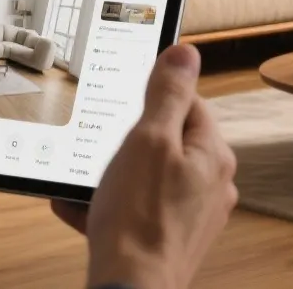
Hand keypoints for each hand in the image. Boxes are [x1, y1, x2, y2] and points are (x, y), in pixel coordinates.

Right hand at [52, 43, 236, 288]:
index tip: (125, 103)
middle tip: (100, 148)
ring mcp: (191, 215)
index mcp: (212, 156)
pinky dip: (110, 205)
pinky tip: (80, 207)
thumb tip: (185, 53)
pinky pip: (137, 209)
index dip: (153, 99)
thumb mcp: (148, 140)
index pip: (189, 103)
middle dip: (126, 143)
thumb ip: (168, 94)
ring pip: (147, 177)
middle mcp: (210, 186)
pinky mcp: (169, 239)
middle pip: (166, 142)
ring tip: (83, 181)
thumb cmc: (139, 220)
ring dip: (111, 175)